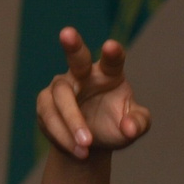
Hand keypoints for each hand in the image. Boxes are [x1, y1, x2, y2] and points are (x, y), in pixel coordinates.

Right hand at [36, 28, 150, 160]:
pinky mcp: (45, 104)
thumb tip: (129, 128)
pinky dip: (63, 135)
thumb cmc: (115, 126)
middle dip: (72, 46)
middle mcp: (83, 74)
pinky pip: (49, 117)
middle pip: (77, 58)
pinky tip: (78, 151)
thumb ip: (138, 124)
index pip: (112, 60)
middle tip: (67, 32)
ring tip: (86, 145)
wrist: (89, 145)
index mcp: (109, 73)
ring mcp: (61, 87)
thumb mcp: (133, 128)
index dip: (112, 53)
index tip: (111, 46)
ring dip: (72, 121)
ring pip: (61, 97)